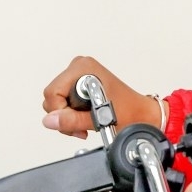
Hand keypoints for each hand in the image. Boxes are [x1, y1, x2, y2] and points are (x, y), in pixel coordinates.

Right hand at [42, 55, 162, 140]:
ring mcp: (79, 74)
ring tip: (85, 121)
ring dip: (67, 116)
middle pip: (52, 96)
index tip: (74, 122)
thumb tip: (50, 120)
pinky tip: (84, 117)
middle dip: (63, 116)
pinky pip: (63, 100)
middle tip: (80, 125)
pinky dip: (71, 113)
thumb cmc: (129, 112)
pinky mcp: (80, 82)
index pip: (53, 92)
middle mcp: (79, 67)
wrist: (141, 113)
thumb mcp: (98, 119)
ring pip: (56, 100)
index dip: (59, 112)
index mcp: (83, 68)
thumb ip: (71, 120)